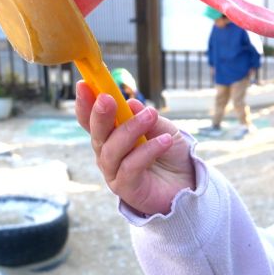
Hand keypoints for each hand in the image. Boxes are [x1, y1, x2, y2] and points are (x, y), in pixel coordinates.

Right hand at [74, 82, 194, 216]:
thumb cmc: (172, 155)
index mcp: (111, 138)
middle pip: (97, 135)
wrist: (189, 182)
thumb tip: (130, 103)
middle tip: (107, 99)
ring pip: (112, 150)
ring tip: (150, 115)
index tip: (83, 84)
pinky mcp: (126, 189)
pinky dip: (147, 151)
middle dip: (99, 115)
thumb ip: (147, 118)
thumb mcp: (164, 129)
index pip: (92, 121)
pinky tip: (165, 141)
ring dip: (130, 129)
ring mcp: (114, 173)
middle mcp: (108, 155)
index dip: (85, 104)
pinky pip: (131, 167)